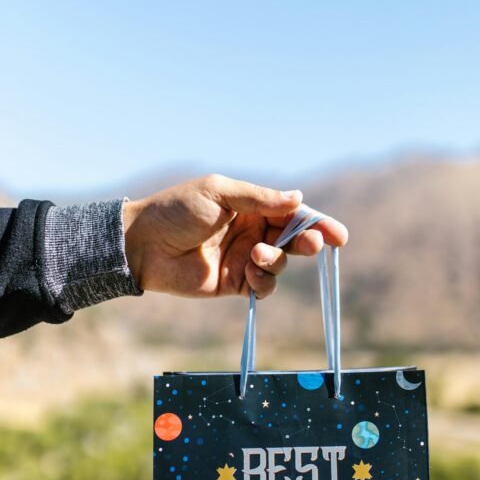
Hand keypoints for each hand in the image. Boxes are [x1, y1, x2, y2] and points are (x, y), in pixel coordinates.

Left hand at [122, 174, 347, 299]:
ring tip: (256, 254)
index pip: (291, 214)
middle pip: (293, 239)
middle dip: (307, 242)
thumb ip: (259, 198)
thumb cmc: (176, 211)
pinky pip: (263, 286)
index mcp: (249, 206)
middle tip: (312, 244)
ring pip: (280, 263)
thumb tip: (298, 199)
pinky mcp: (234, 283)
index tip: (337, 234)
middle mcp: (251, 232)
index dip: (315, 223)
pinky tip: (249, 273)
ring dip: (276, 260)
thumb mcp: (219, 193)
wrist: (143, 245)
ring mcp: (244, 258)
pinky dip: (264, 281)